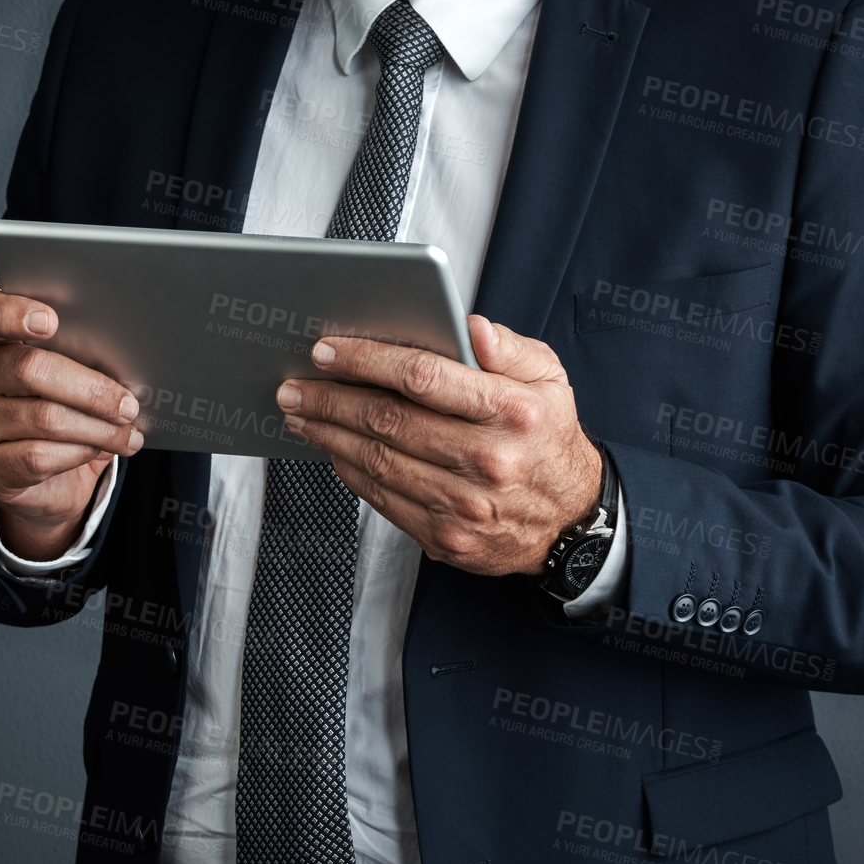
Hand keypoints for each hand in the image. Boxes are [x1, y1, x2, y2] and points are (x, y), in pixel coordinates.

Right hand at [0, 284, 143, 560]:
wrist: (44, 479)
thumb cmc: (60, 407)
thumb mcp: (69, 373)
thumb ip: (83, 356)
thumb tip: (128, 365)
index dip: (10, 313)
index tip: (50, 321)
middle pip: (30, 369)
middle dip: (91, 389)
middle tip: (128, 405)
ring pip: (44, 418)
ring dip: (98, 428)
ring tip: (126, 433)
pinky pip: (38, 457)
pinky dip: (79, 453)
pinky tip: (98, 450)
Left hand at [274, 315, 601, 576]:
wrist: (569, 520)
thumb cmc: (548, 437)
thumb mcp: (549, 379)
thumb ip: (508, 347)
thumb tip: (468, 326)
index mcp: (513, 412)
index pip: (424, 376)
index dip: (367, 360)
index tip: (327, 351)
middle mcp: (489, 460)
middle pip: (389, 421)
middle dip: (331, 399)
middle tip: (295, 385)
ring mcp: (465, 505)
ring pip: (378, 462)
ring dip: (329, 435)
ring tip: (301, 414)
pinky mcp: (446, 537)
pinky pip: (383, 499)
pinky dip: (349, 470)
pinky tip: (332, 448)